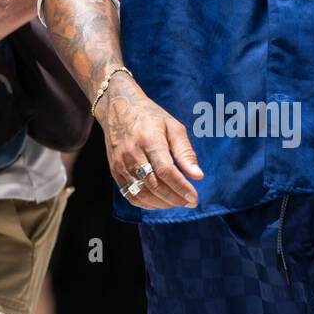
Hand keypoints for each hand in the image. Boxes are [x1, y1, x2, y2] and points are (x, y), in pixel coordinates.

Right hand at [99, 72, 203, 209]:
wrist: (118, 109)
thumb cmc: (151, 117)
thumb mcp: (173, 127)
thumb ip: (185, 152)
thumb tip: (198, 176)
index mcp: (149, 139)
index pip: (166, 170)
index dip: (181, 187)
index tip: (194, 198)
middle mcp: (132, 153)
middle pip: (154, 185)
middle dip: (174, 198)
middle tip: (190, 202)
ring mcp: (120, 163)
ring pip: (141, 193)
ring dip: (162, 204)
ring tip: (178, 202)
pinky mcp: (114, 171)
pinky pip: (130, 194)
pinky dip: (147, 203)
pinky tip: (160, 203)